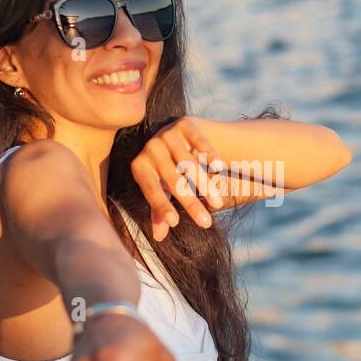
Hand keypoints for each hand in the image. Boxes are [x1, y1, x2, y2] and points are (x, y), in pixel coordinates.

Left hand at [131, 115, 227, 240]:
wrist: (178, 136)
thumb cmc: (168, 170)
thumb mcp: (161, 189)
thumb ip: (159, 210)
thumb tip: (159, 237)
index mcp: (140, 166)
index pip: (150, 189)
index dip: (161, 206)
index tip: (175, 223)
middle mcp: (150, 147)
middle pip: (172, 180)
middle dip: (190, 203)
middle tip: (206, 223)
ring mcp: (167, 133)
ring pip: (188, 164)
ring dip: (204, 186)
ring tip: (218, 204)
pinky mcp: (185, 123)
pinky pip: (199, 141)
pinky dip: (209, 154)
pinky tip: (220, 168)